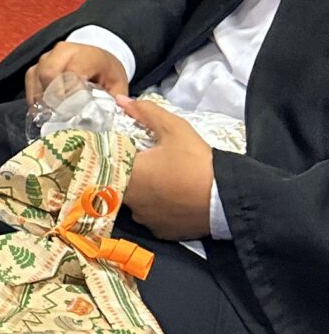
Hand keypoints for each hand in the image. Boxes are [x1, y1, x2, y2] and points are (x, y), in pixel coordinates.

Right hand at [23, 40, 130, 108]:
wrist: (98, 56)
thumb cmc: (107, 72)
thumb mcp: (118, 85)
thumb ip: (114, 102)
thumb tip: (109, 120)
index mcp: (87, 55)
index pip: (72, 72)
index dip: (70, 94)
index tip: (73, 113)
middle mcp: (64, 51)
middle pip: (49, 73)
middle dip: (53, 98)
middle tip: (61, 117)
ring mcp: (47, 57)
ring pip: (37, 78)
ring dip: (43, 99)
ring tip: (53, 116)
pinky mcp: (37, 65)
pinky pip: (30, 81)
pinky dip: (34, 97)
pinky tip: (43, 110)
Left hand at [124, 98, 217, 239]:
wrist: (227, 198)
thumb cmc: (197, 162)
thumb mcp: (174, 129)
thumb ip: (145, 113)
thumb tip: (121, 101)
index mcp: (128, 174)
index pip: (107, 163)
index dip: (113, 155)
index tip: (122, 150)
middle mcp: (131, 201)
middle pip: (118, 184)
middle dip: (128, 173)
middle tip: (145, 163)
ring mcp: (145, 219)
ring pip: (134, 202)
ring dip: (142, 192)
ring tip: (161, 180)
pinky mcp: (161, 232)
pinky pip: (151, 217)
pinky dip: (157, 208)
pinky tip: (170, 198)